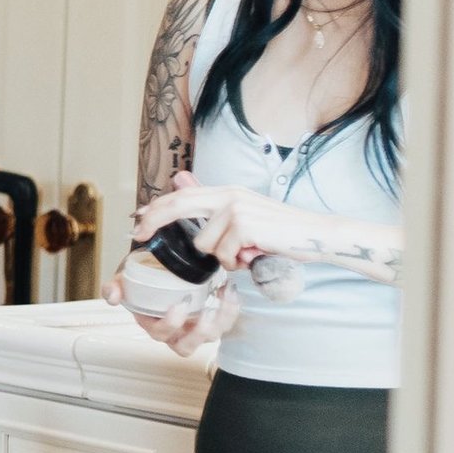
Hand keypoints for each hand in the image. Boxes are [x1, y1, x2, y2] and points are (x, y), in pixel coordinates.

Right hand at [106, 263, 239, 355]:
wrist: (157, 273)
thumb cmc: (142, 281)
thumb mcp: (123, 281)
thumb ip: (113, 288)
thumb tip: (112, 297)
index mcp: (153, 326)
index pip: (160, 334)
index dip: (171, 324)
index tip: (179, 305)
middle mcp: (175, 333)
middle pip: (187, 346)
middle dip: (199, 333)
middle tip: (207, 312)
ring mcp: (195, 329)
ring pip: (211, 336)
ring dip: (222, 320)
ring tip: (225, 296)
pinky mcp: (211, 320)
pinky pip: (225, 322)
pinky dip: (231, 309)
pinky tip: (228, 290)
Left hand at [132, 170, 333, 271]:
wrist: (316, 235)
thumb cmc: (280, 232)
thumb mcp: (245, 216)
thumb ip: (216, 211)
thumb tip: (183, 189)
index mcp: (228, 192)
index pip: (183, 195)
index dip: (157, 206)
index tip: (138, 218)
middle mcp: (229, 196)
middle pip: (179, 206)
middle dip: (153, 221)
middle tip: (137, 235)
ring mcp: (236, 210)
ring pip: (204, 244)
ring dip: (222, 257)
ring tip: (245, 253)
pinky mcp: (244, 226)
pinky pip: (222, 254)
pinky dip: (236, 263)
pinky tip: (253, 257)